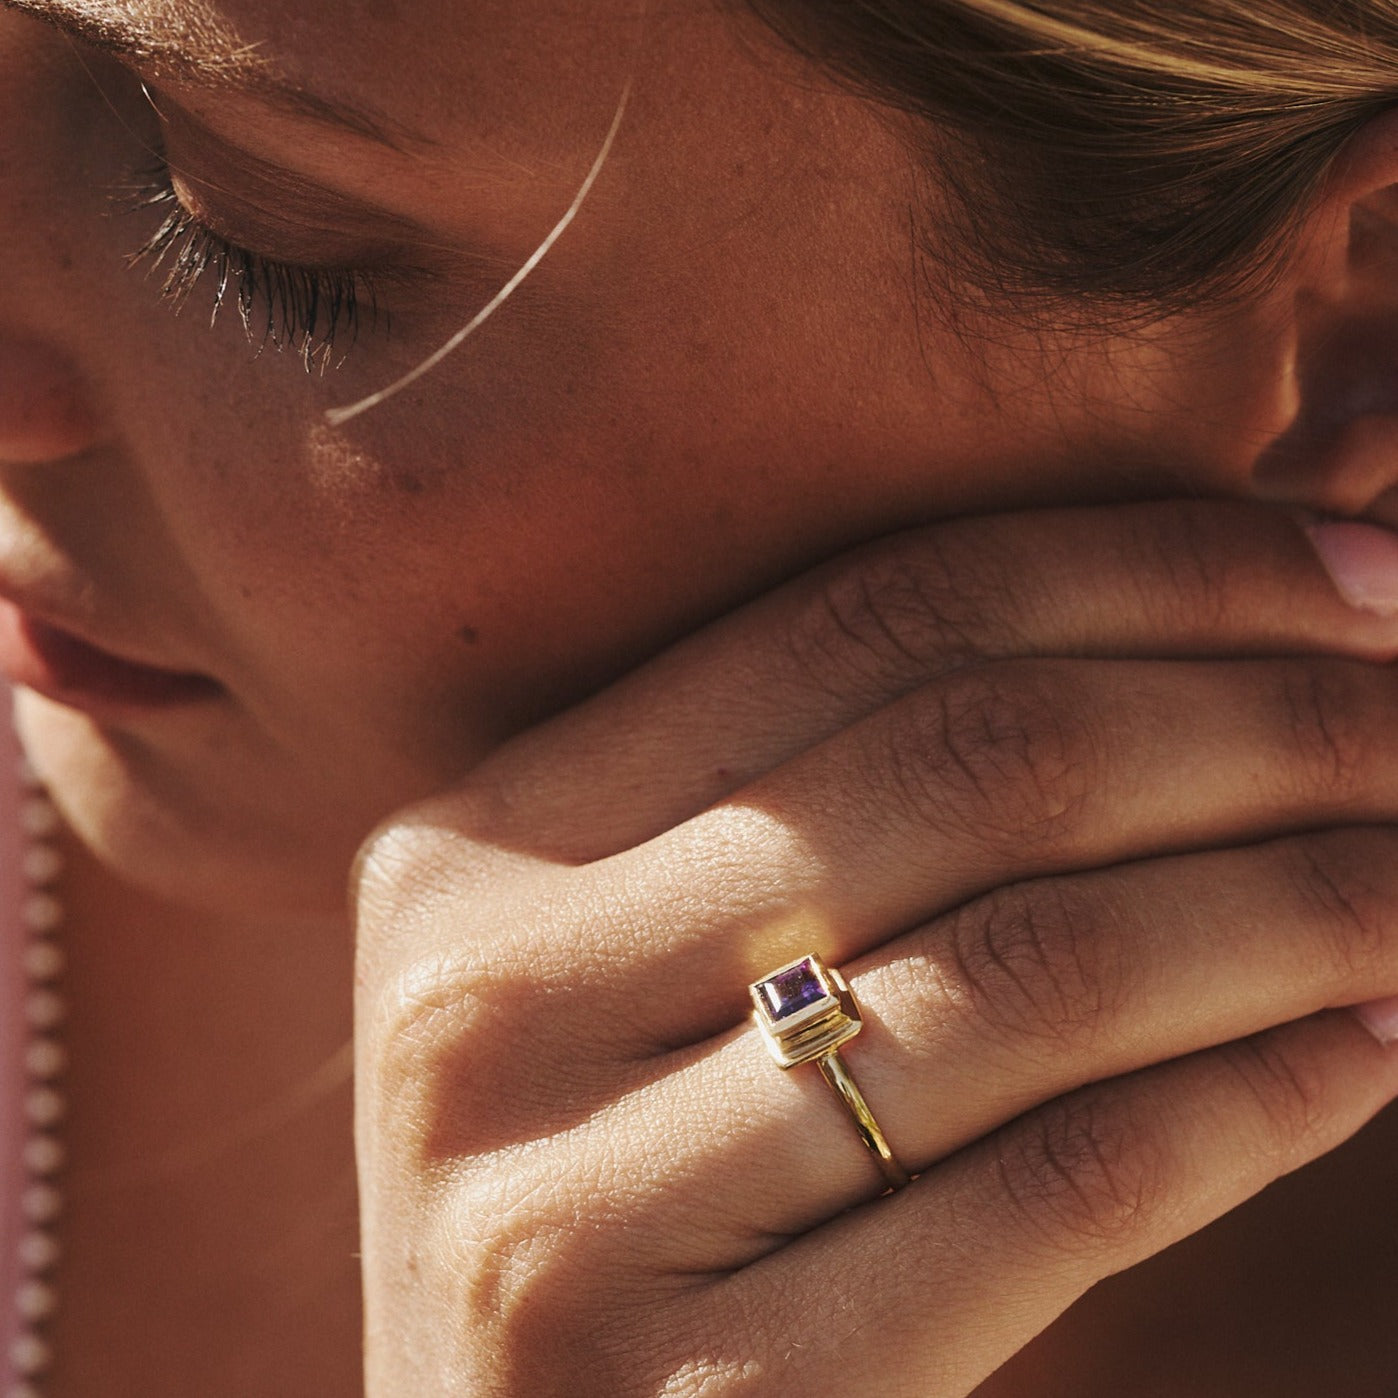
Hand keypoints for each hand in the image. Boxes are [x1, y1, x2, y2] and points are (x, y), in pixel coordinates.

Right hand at [353, 501, 1397, 1396]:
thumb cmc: (625, 1192)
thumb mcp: (656, 973)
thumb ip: (827, 813)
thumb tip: (1182, 627)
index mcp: (470, 852)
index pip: (861, 621)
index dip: (1142, 568)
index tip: (1360, 571)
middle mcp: (483, 1005)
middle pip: (967, 764)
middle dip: (1263, 718)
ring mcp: (571, 1215)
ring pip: (1034, 970)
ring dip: (1299, 901)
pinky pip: (1059, 1192)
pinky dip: (1253, 1098)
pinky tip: (1361, 1046)